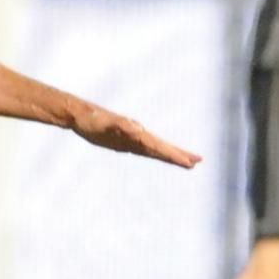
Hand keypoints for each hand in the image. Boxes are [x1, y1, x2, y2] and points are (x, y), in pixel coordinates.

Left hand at [71, 105, 201, 168]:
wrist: (79, 115)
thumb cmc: (91, 119)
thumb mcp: (104, 124)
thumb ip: (120, 125)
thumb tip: (137, 128)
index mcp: (135, 132)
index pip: (158, 146)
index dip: (174, 155)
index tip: (190, 163)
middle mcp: (137, 134)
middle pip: (162, 147)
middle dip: (179, 155)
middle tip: (198, 161)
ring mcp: (131, 139)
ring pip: (155, 149)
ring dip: (171, 155)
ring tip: (188, 162)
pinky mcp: (124, 142)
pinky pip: (144, 150)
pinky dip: (156, 154)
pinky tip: (160, 156)